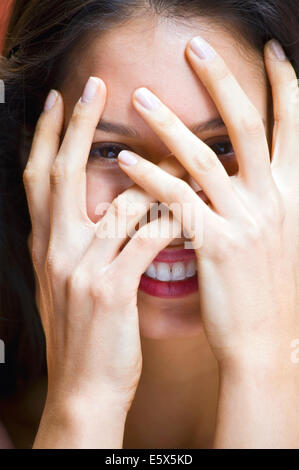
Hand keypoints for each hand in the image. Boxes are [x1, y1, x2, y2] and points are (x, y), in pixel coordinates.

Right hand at [23, 77, 182, 447]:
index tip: (58, 101)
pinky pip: (145, 238)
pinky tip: (187, 216)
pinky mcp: (111, 289)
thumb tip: (97, 207)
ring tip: (181, 167)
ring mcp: (80, 268)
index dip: (46, 135)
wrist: (84, 386)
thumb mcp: (67, 281)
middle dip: (76, 126)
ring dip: (154, 181)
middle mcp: (55, 249)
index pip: (38, 177)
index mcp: (44, 246)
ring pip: (119, 203)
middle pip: (62, 173)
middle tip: (93, 85)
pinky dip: (170, 220)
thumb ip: (76, 242)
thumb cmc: (84, 331)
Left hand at [116, 38, 298, 372]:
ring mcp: (246, 221)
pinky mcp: (217, 245)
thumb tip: (245, 169)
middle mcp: (274, 200)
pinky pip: (177, 200)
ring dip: (168, 123)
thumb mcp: (282, 236)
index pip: (293, 127)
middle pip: (248, 126)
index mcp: (293, 195)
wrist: (268, 340)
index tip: (273, 52)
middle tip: (194, 47)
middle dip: (223, 81)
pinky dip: (150, 177)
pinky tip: (127, 159)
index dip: (287, 86)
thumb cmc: (271, 290)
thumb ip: (269, 197)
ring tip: (138, 97)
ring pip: (202, 158)